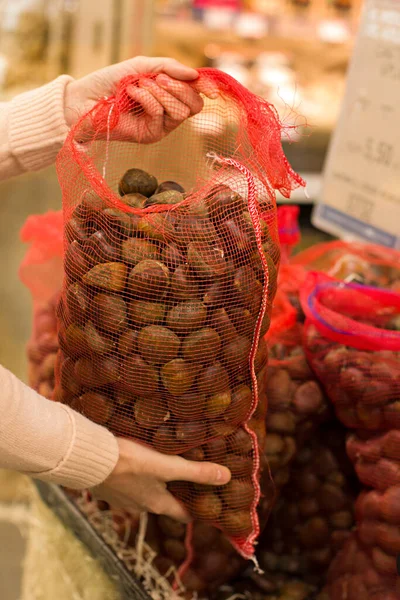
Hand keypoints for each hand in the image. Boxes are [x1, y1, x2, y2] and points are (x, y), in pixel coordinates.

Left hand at [64, 56, 217, 142]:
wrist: (85, 99)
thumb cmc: (110, 82)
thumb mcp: (141, 66)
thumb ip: (169, 67)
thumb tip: (195, 74)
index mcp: (169, 95)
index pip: (195, 94)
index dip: (204, 88)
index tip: (210, 86)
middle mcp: (168, 112)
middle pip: (194, 105)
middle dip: (179, 88)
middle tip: (158, 78)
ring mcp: (160, 126)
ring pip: (180, 111)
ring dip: (160, 92)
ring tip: (140, 86)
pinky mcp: (150, 135)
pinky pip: (160, 114)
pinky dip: (147, 99)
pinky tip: (132, 94)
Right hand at [92, 438, 230, 522]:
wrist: (89, 459)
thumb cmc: (130, 463)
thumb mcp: (166, 466)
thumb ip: (196, 472)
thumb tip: (226, 477)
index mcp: (157, 504)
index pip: (184, 514)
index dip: (197, 508)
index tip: (208, 499)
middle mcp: (140, 506)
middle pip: (165, 502)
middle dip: (177, 491)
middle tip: (189, 475)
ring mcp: (122, 498)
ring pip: (144, 491)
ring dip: (154, 481)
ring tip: (163, 463)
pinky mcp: (108, 486)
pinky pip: (127, 483)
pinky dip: (135, 475)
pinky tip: (136, 460)